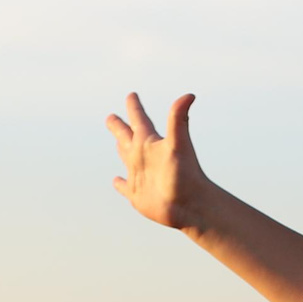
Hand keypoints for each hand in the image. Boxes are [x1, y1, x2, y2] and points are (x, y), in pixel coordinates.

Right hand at [107, 92, 216, 231]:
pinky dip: (120, 184)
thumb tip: (190, 95)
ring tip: (117, 142)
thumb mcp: (178, 144)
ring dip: (121, 149)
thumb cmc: (185, 175)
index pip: (140, 120)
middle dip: (119, 127)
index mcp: (150, 143)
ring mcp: (140, 176)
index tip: (132, 95)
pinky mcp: (137, 195)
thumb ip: (178, 119)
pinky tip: (116, 181)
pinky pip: (125, 188)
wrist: (191, 206)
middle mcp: (144, 157)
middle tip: (111, 117)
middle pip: (128, 136)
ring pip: (126, 158)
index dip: (134, 107)